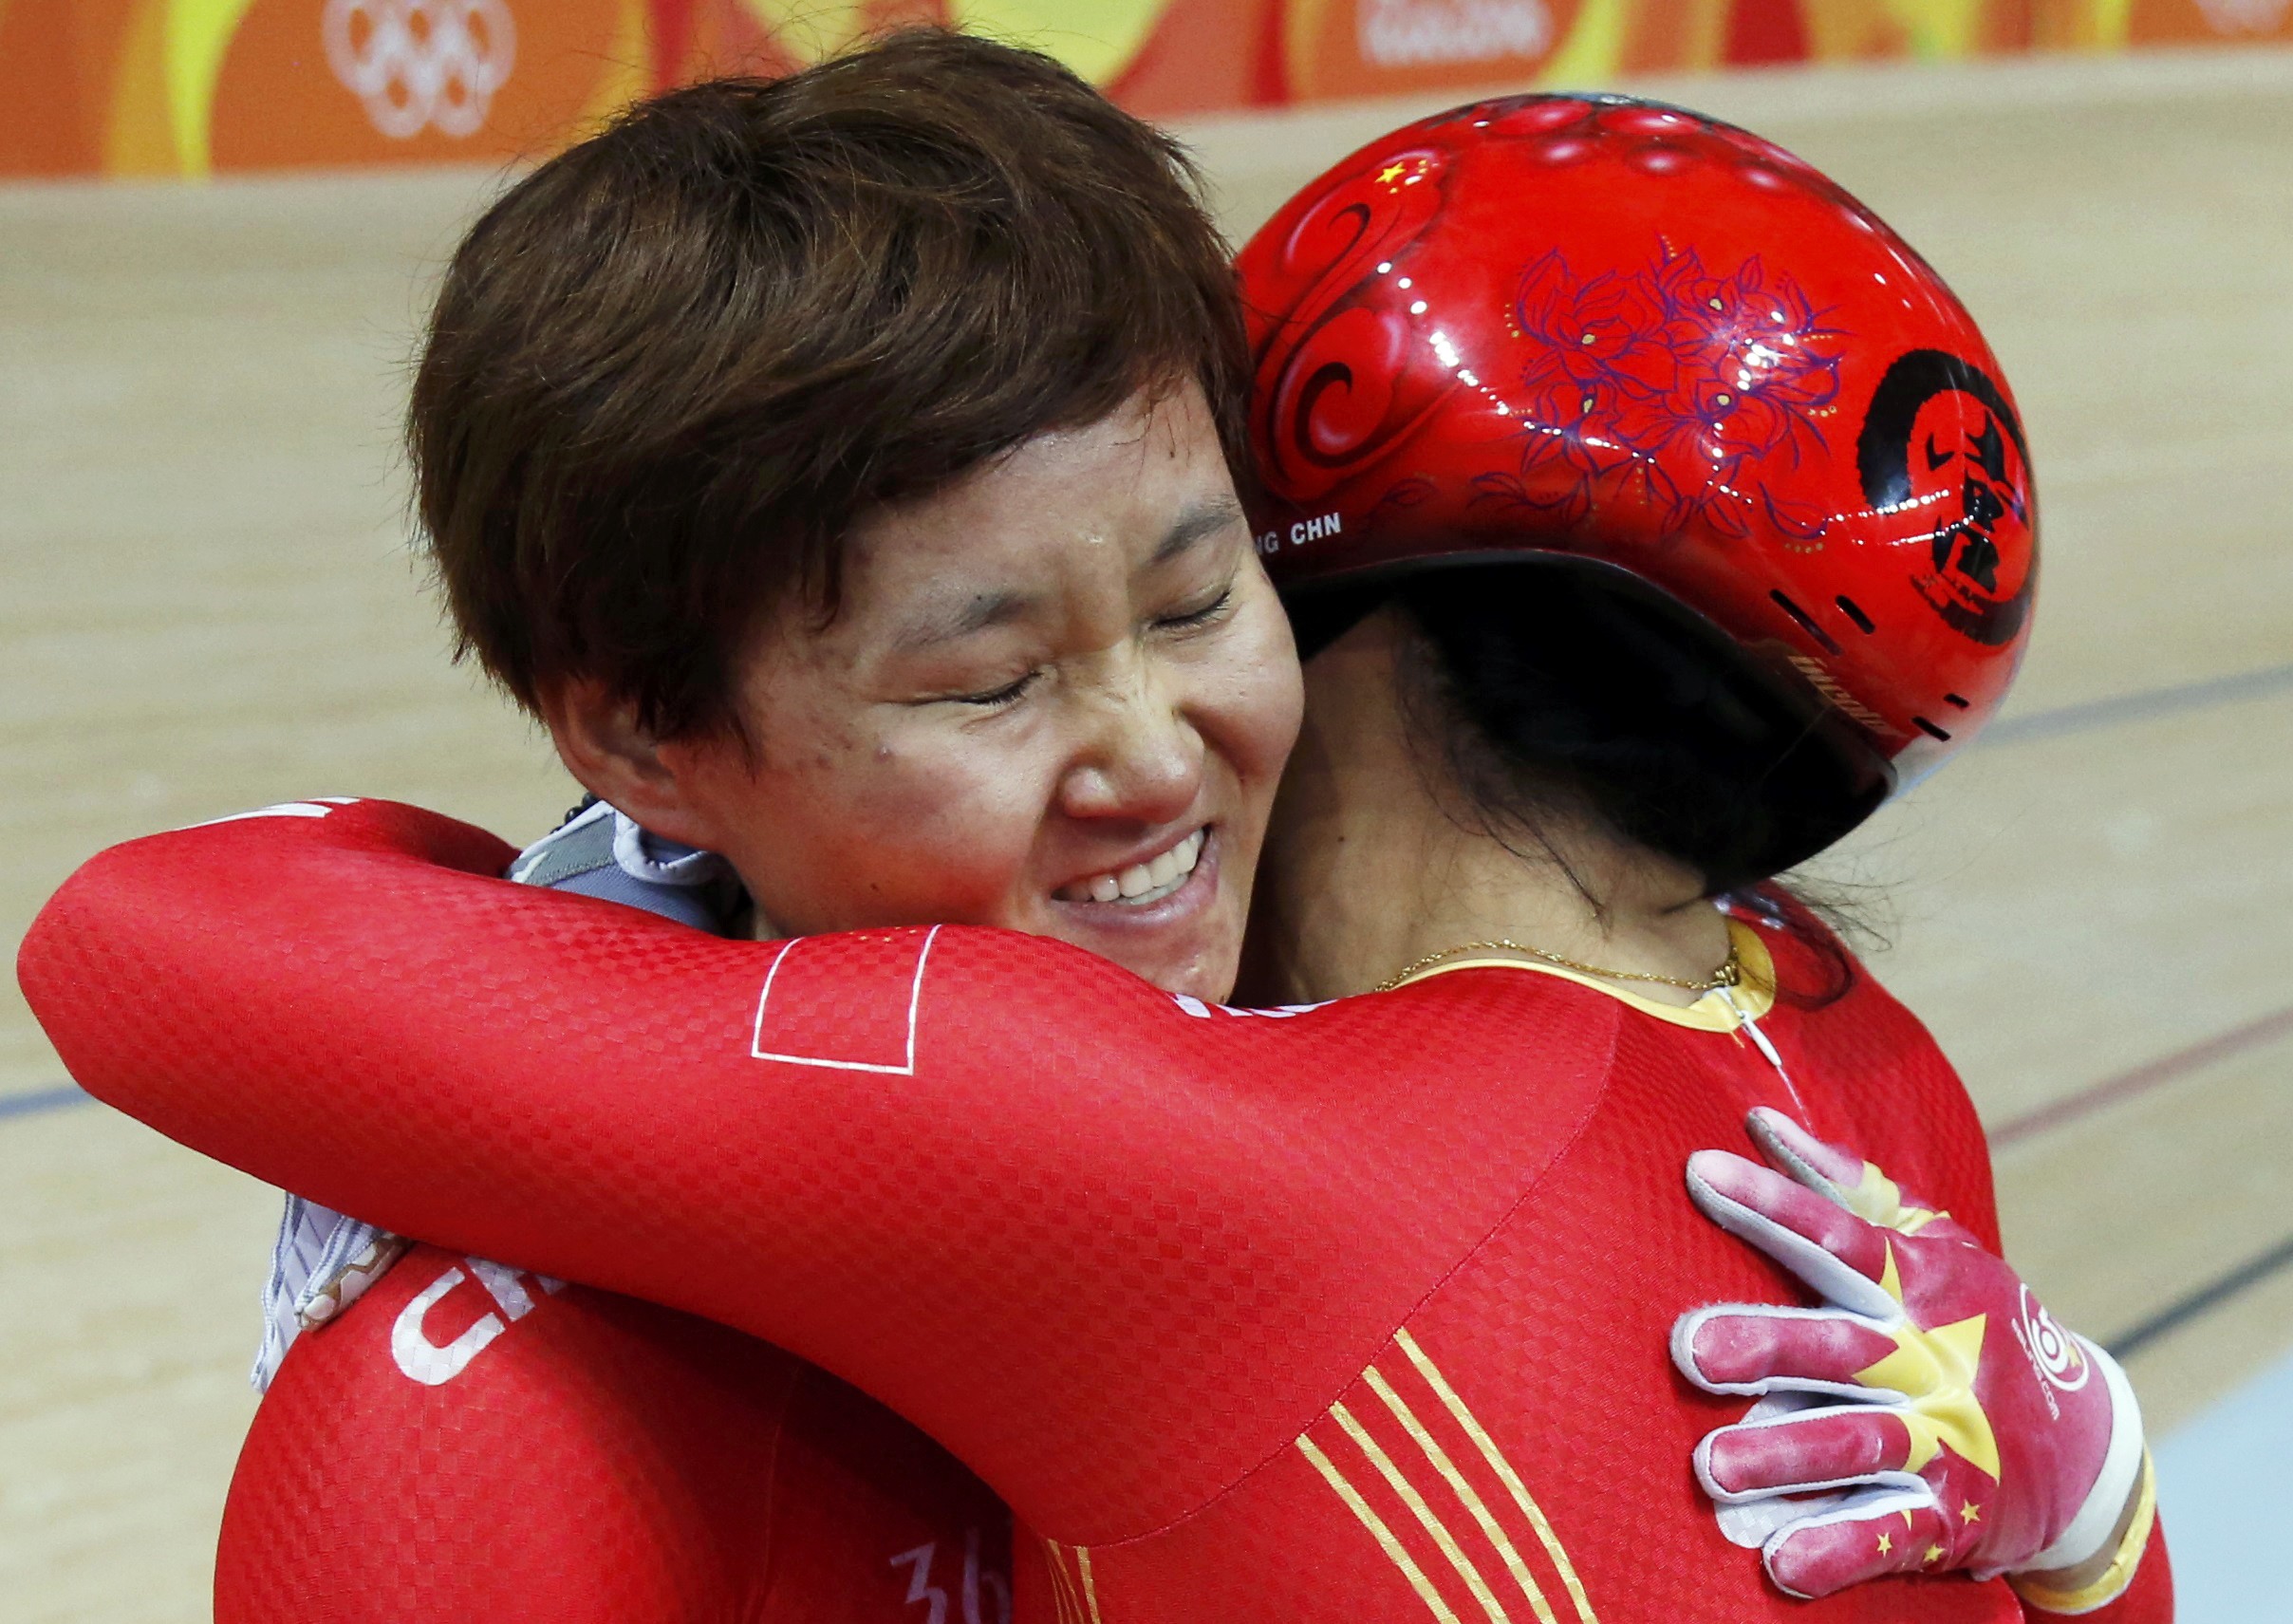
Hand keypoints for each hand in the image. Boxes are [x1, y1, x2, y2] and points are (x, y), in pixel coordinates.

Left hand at [1671, 1109, 2149, 1603]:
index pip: (1840, 1238)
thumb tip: (1758, 1123)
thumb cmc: (1978, 1324)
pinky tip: (1779, 1562)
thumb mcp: (1934, 1245)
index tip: (1701, 1171)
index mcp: (1921, 1285)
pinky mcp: (1951, 1519)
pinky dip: (1836, 1550)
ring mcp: (1942, 1442)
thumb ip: (1844, 1188)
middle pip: (1842, 1348)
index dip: (1774, 1204)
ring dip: (1786, 1457)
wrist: (2087, 1450)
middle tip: (1690, 1349)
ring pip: (1860, 1445)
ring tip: (1713, 1466)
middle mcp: (1930, 1361)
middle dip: (1768, 1345)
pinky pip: (1889, 1535)